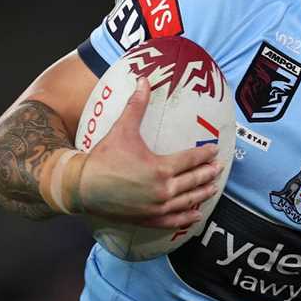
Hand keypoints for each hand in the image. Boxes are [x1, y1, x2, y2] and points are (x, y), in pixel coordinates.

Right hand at [77, 77, 222, 228]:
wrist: (81, 186)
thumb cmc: (104, 157)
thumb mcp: (123, 129)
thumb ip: (137, 105)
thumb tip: (143, 80)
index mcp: (161, 168)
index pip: (191, 159)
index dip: (205, 154)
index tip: (215, 151)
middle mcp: (163, 190)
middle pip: (193, 180)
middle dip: (208, 174)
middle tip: (219, 168)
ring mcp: (156, 207)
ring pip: (187, 201)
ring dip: (202, 194)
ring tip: (213, 189)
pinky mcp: (147, 219)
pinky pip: (173, 221)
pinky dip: (186, 218)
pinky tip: (196, 215)